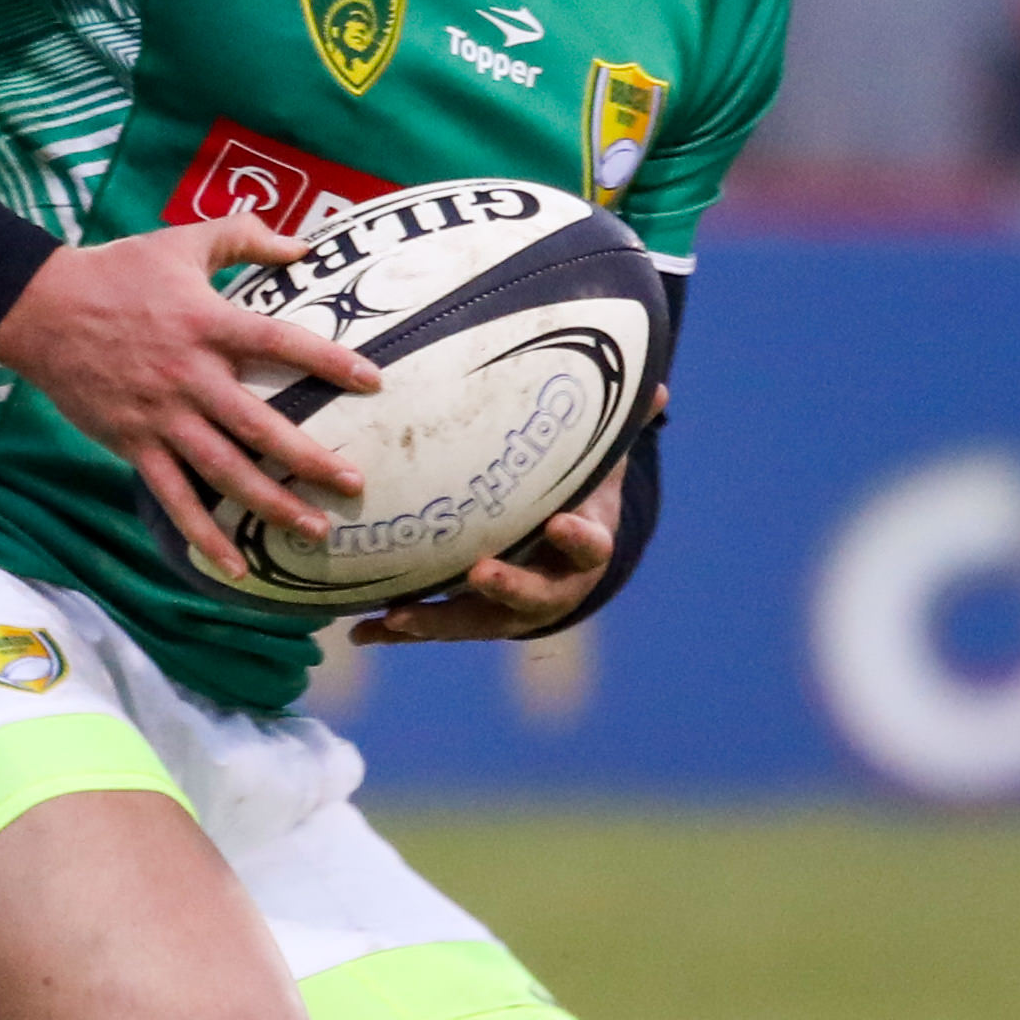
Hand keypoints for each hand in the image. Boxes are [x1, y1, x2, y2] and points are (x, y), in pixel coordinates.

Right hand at [0, 217, 380, 579]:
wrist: (40, 310)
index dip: (328, 361)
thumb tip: (304, 244)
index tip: (373, 381)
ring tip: (315, 530)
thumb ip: (244, 237)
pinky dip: (205, 535)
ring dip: (271, 504)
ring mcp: (161, 417)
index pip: (280, 344)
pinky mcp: (135, 445)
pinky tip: (237, 566)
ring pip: (224, 470)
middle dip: (309, 459)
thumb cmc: (117, 272)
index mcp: (207, 324)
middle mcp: (190, 376)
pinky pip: (175, 498)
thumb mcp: (181, 241)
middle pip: (259, 424)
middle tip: (354, 484)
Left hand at [351, 388, 663, 644]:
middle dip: (507, 587)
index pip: (590, 547)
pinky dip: (400, 631)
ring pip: (477, 623)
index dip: (578, 537)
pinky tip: (361, 633)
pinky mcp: (472, 619)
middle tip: (479, 572)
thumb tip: (658, 386)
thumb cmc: (578, 497)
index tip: (561, 522)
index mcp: (585, 549)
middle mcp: (552, 588)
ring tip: (398, 617)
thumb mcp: (600, 463)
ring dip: (439, 621)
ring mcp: (509, 610)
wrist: (563, 554)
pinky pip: (437, 627)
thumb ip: (618, 429)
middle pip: (535, 597)